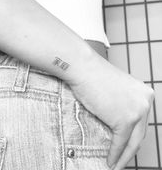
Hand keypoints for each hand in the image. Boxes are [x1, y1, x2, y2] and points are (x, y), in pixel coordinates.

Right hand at [68, 53, 154, 169]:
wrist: (84, 68)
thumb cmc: (93, 75)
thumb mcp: (114, 90)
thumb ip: (120, 104)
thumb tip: (115, 122)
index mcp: (144, 94)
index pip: (141, 121)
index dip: (133, 136)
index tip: (126, 146)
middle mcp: (146, 102)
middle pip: (140, 134)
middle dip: (130, 150)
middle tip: (121, 160)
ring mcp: (137, 111)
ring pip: (132, 142)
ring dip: (124, 156)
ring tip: (115, 165)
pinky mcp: (124, 120)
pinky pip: (120, 143)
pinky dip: (115, 155)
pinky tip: (110, 162)